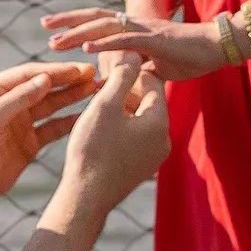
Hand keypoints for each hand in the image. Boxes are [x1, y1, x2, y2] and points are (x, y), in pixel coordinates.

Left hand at [0, 61, 101, 215]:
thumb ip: (17, 100)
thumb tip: (45, 79)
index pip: (30, 75)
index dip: (55, 71)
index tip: (78, 69)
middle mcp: (9, 102)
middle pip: (44, 88)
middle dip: (69, 81)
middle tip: (94, 75)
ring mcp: (20, 123)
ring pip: (52, 106)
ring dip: (73, 98)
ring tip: (96, 90)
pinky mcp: (29, 143)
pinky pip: (53, 129)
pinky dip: (69, 123)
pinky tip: (86, 117)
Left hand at [42, 6, 228, 82]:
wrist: (219, 48)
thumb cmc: (191, 56)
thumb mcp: (157, 67)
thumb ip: (139, 70)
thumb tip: (124, 81)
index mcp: (134, 30)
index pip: (100, 23)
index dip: (77, 24)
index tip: (54, 30)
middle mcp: (135, 25)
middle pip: (95, 18)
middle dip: (68, 21)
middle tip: (43, 25)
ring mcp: (143, 30)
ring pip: (104, 26)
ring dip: (78, 32)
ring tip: (55, 40)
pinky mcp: (155, 40)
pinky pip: (125, 40)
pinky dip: (104, 42)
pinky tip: (87, 47)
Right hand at [61, 61, 170, 211]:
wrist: (86, 197)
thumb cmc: (93, 149)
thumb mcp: (105, 105)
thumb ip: (122, 76)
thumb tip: (134, 53)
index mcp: (160, 122)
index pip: (152, 82)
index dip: (130, 71)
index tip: (109, 67)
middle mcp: (164, 140)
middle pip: (148, 102)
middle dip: (126, 91)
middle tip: (101, 84)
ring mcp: (155, 157)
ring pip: (141, 120)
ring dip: (122, 110)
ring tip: (97, 106)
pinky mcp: (142, 168)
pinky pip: (136, 139)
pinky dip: (121, 128)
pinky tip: (100, 129)